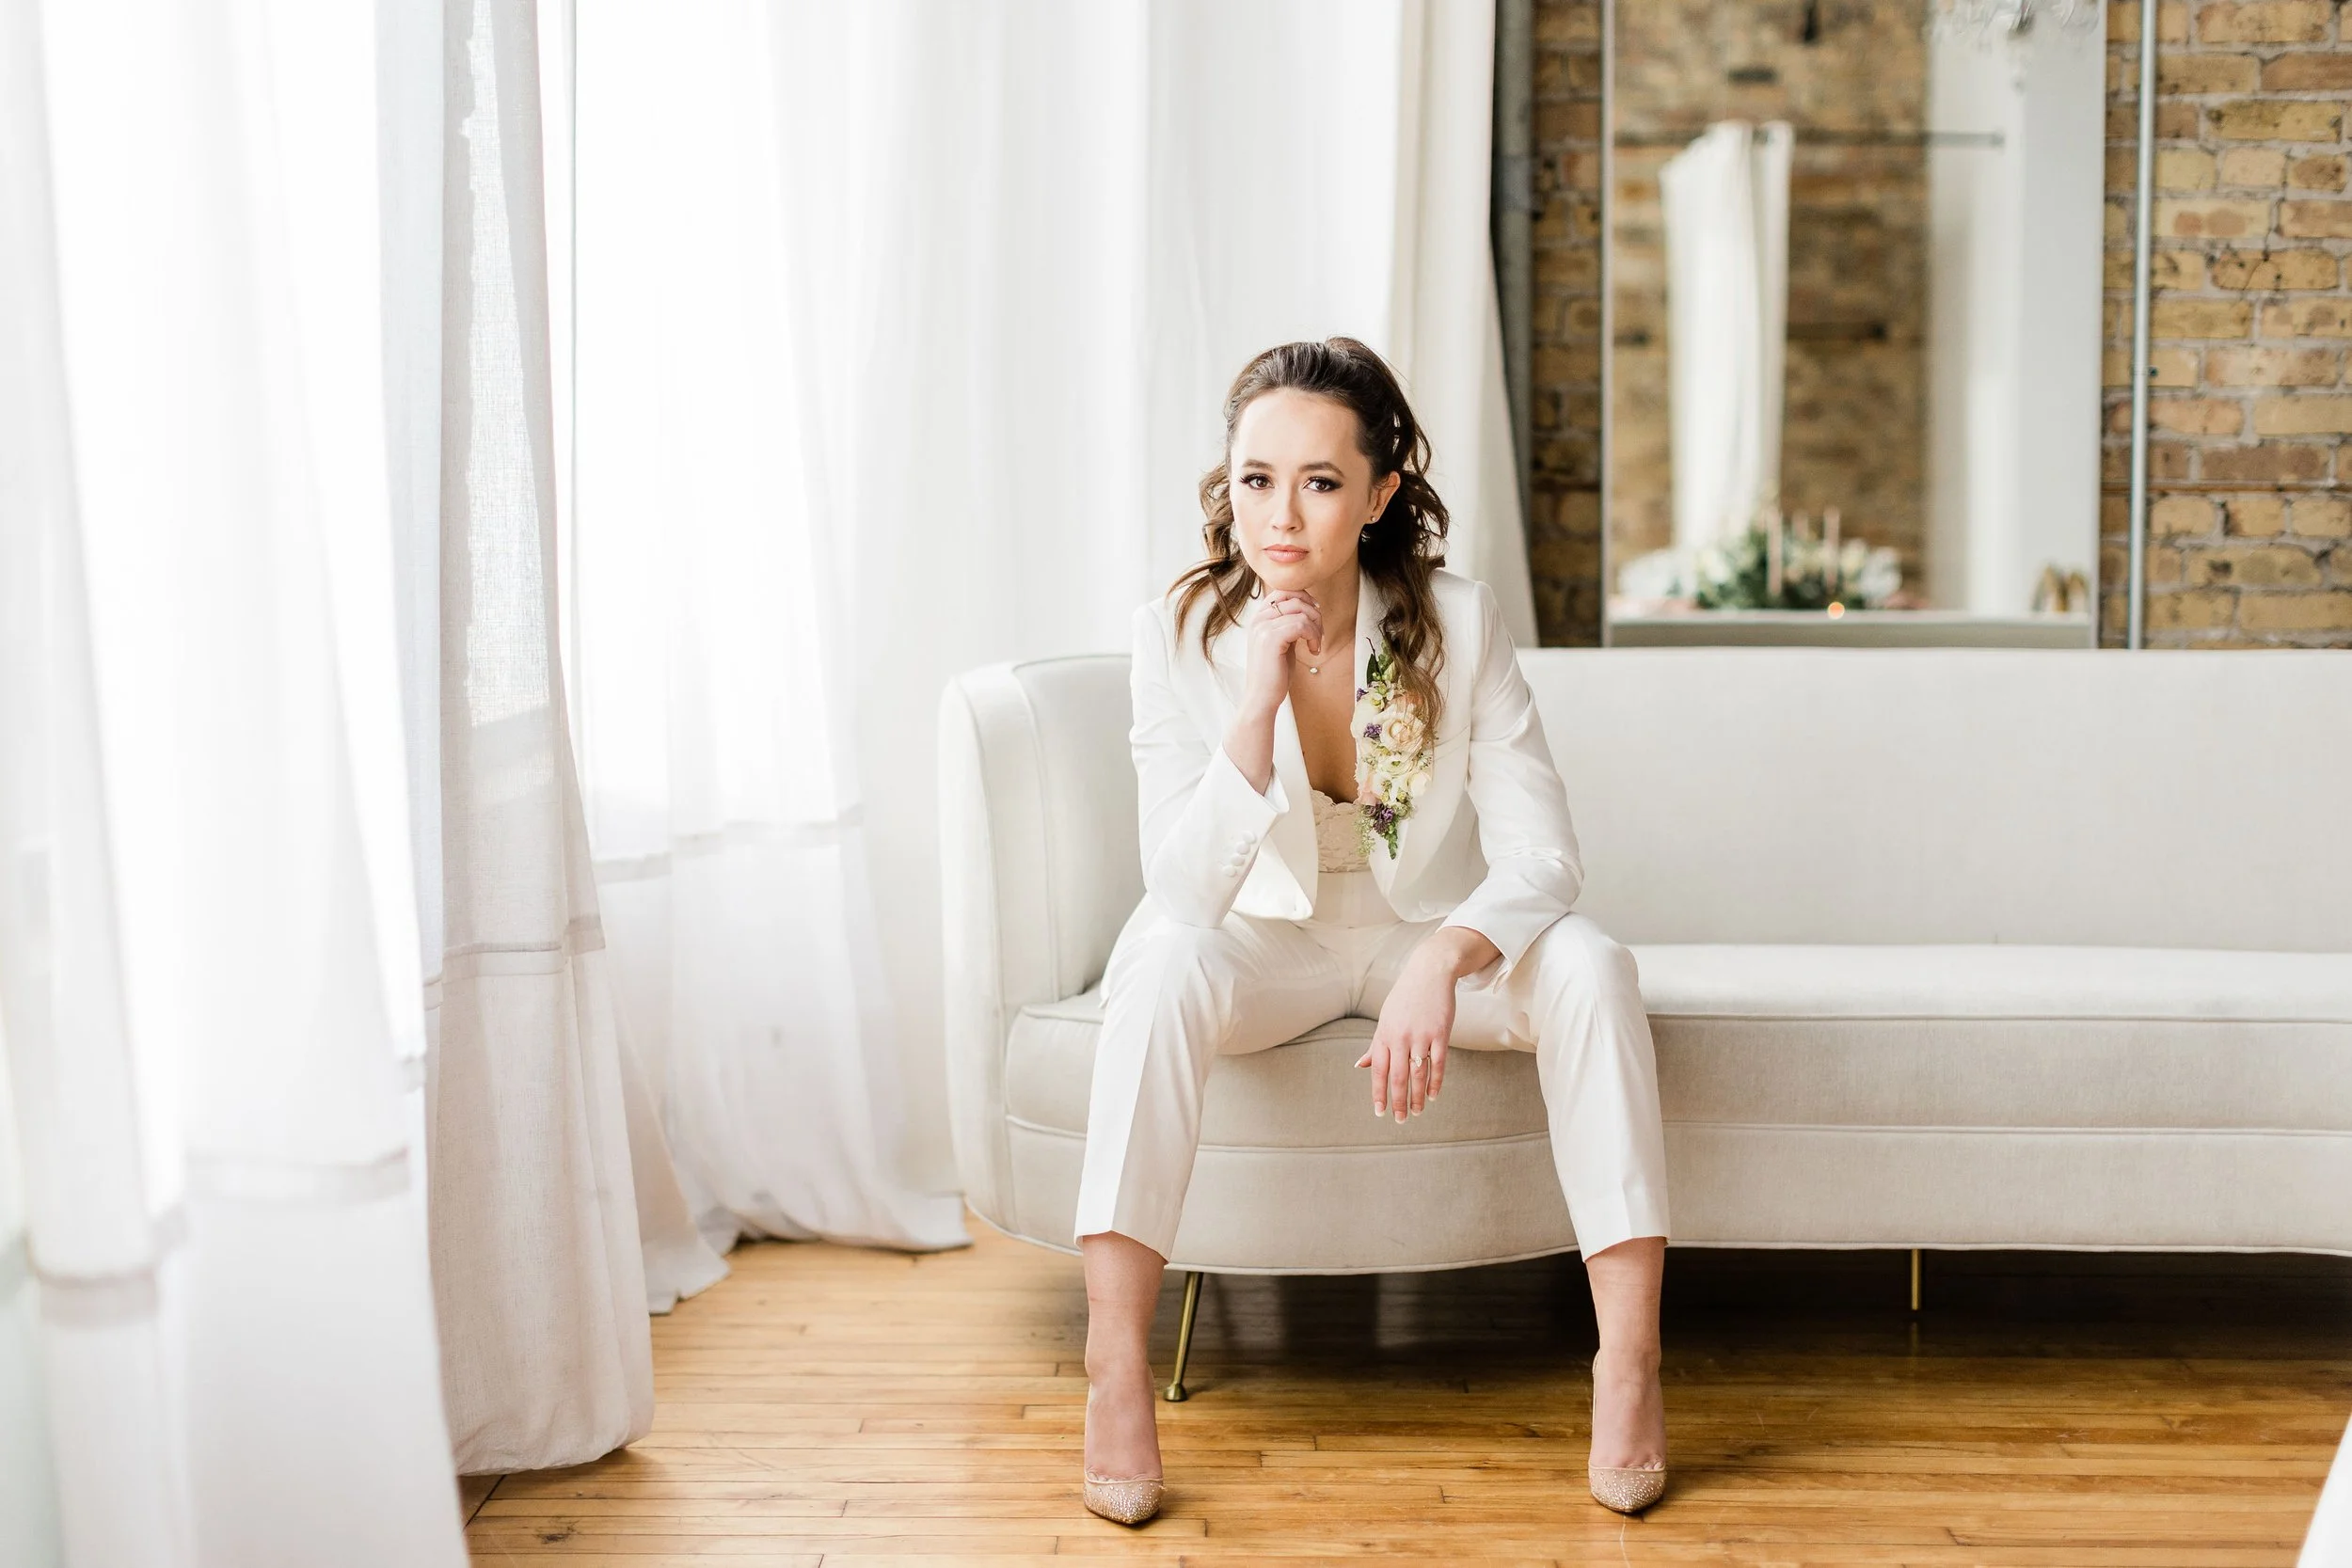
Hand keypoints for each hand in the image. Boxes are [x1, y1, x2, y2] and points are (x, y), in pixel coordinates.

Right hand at [1238, 588, 1321, 718]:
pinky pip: (1301, 625)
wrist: (1262, 697)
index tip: (1315, 613)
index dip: (1304, 598)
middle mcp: (1258, 619)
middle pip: (1295, 598)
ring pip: (1301, 612)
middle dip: (1314, 613)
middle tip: (1319, 634)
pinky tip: (1313, 650)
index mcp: (1259, 618)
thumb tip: (1308, 607)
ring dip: (1316, 628)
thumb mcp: (1282, 642)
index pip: (1283, 591)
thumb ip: (1288, 623)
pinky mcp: (1270, 638)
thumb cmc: (1275, 673)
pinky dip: (1313, 636)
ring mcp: (1262, 627)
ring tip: (1316, 644)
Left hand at [1355, 927, 1500, 1120]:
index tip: (1379, 1113)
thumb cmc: (1405, 999)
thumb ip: (1375, 1045)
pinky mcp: (1440, 1033)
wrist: (1429, 973)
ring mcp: (1421, 1036)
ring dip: (1418, 1096)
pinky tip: (1434, 1095)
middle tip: (1401, 1120)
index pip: (1377, 1071)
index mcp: (1384, 1035)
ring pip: (1418, 1074)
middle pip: (1397, 1077)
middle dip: (1398, 1101)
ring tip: (1418, 1112)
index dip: (1378, 1093)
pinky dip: (1436, 1082)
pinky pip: (1438, 1063)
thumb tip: (1360, 1066)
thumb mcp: (1385, 1020)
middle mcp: (1400, 1037)